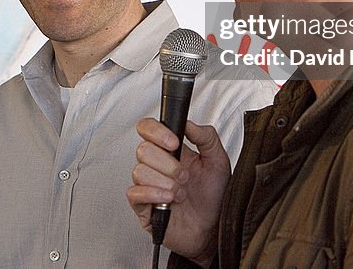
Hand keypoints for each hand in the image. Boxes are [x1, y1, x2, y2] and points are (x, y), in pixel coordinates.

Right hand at [127, 118, 229, 265]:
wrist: (215, 229)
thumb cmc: (215, 197)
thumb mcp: (218, 161)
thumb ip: (206, 137)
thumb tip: (189, 122)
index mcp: (171, 150)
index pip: (148, 129)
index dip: (156, 132)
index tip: (174, 142)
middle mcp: (157, 166)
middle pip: (143, 149)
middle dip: (168, 164)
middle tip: (185, 176)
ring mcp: (148, 185)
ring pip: (139, 171)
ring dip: (165, 183)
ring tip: (181, 193)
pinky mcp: (143, 207)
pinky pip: (134, 193)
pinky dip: (153, 194)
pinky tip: (169, 200)